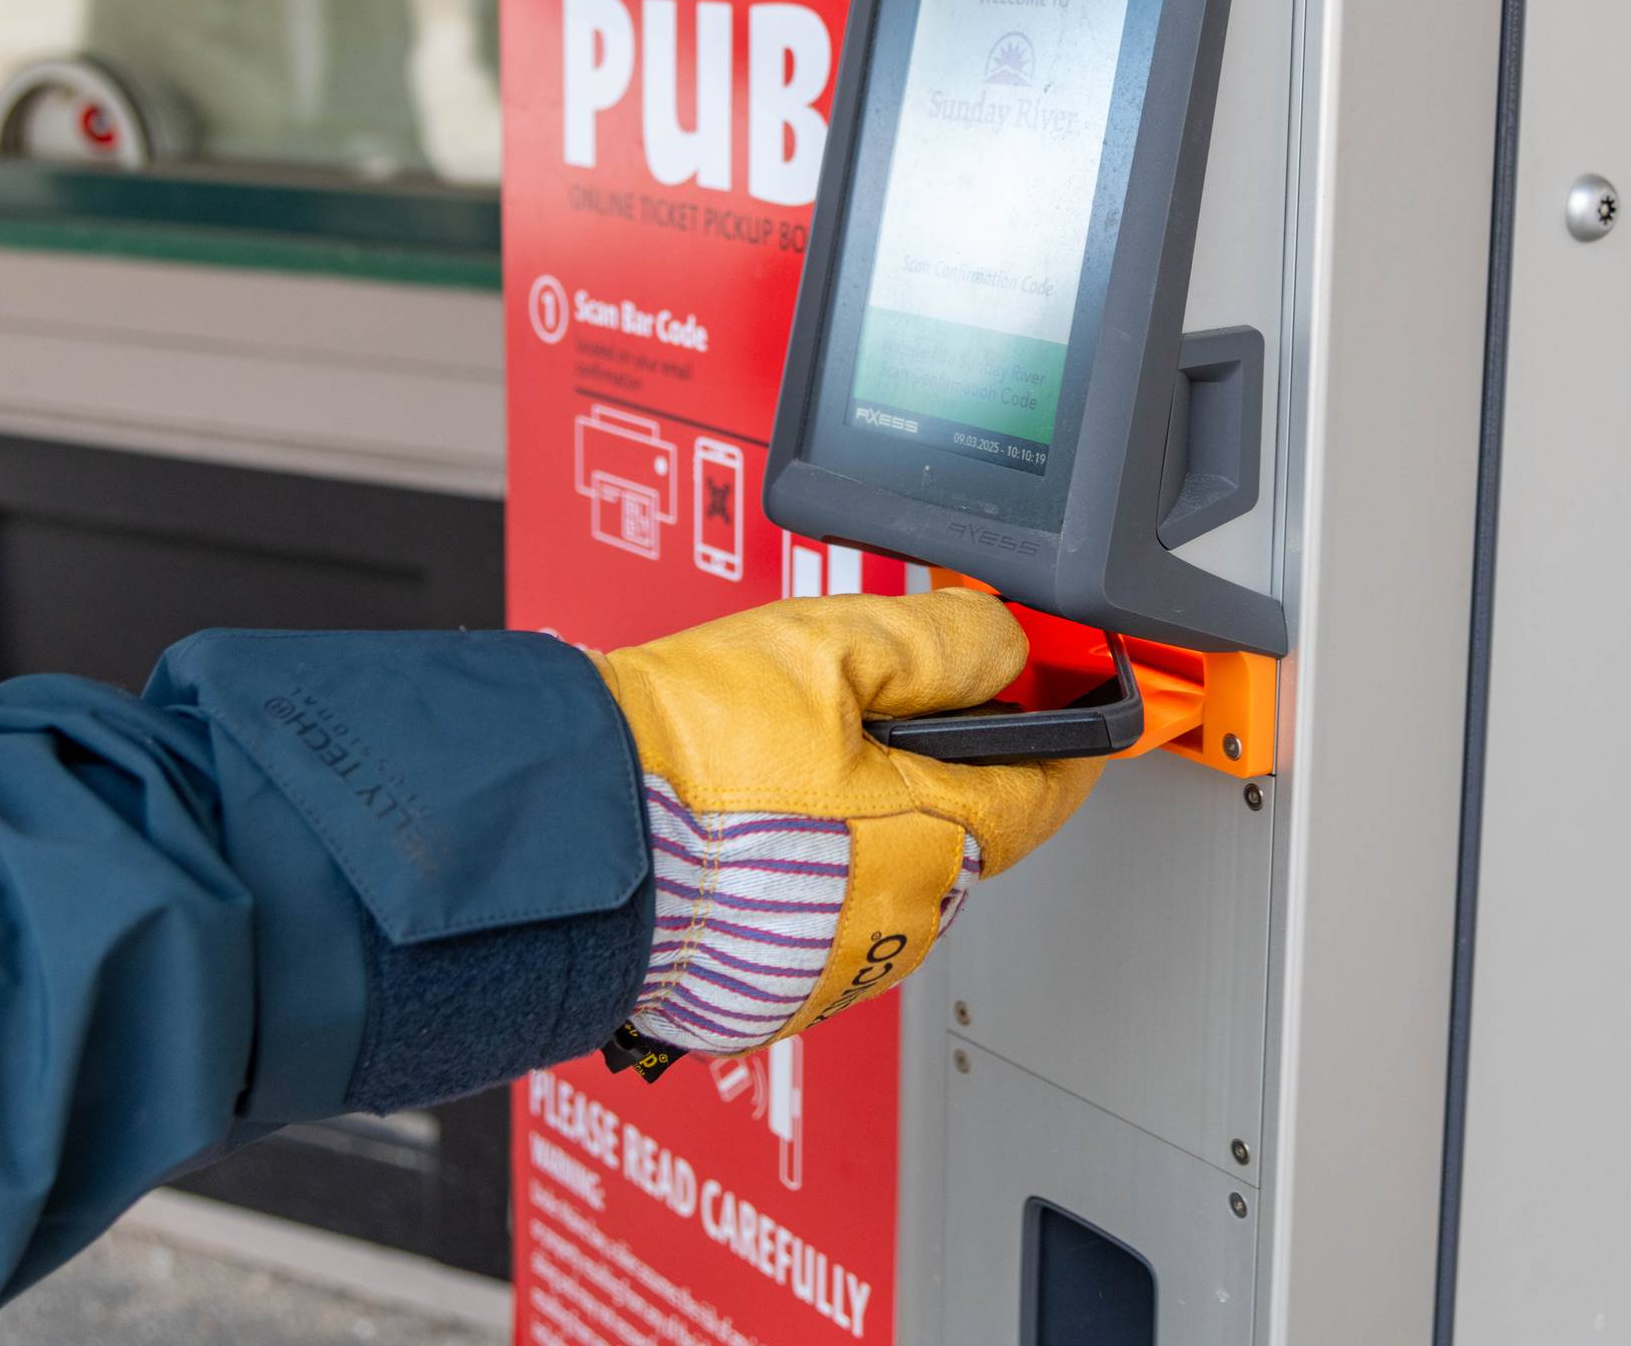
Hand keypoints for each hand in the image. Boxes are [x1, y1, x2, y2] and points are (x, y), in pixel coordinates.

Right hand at [591, 588, 1104, 1053]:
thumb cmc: (685, 757)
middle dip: (945, 758)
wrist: (567, 836)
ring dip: (872, 812)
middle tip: (884, 694)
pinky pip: (822, 914)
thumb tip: (1005, 643)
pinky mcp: (768, 989)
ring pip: (890, 870)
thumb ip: (941, 641)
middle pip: (966, 824)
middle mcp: (901, 923)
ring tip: (795, 751)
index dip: (1063, 724)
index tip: (1063, 693)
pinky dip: (811, 864)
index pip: (1051, 785)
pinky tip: (756, 815)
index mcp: (940, 843)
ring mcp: (833, 966)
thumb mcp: (831, 650)